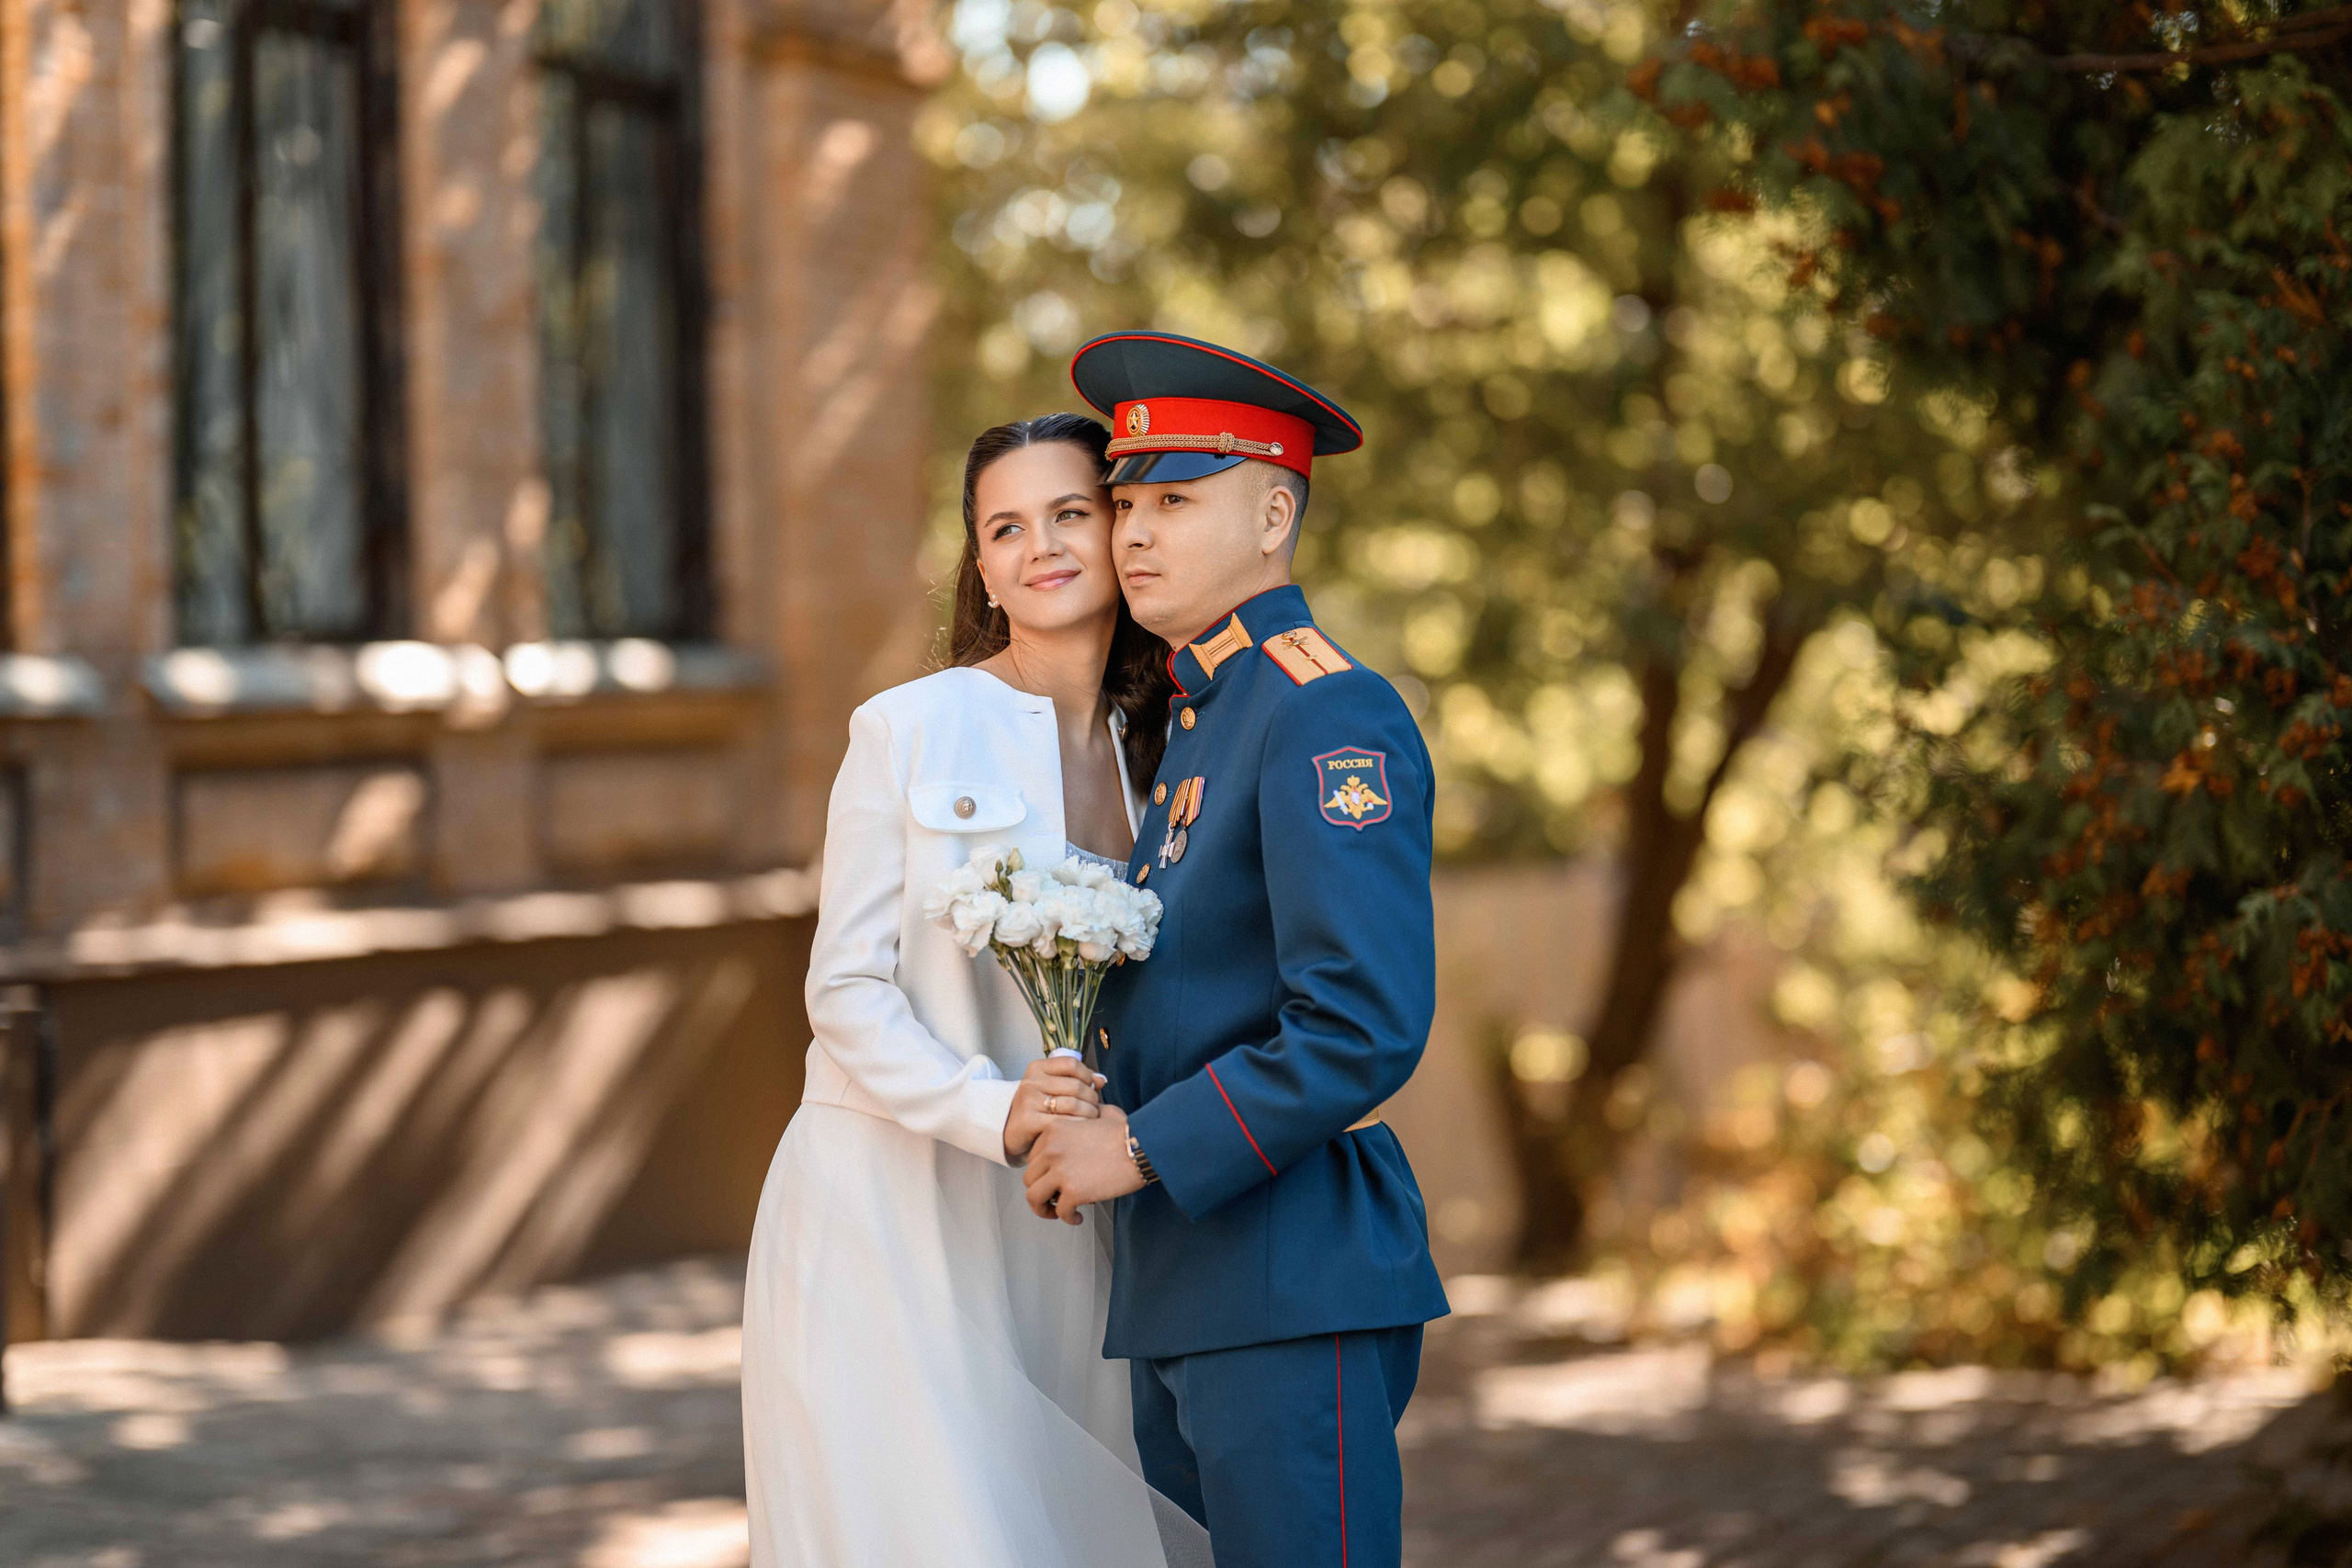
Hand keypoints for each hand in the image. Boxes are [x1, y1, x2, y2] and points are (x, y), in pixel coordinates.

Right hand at [1003, 1054, 1105, 1163]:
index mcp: (1037, 1068)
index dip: (1088, 1075)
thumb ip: (1077, 1080)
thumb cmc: (1037, 1107)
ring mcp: (1029, 1101)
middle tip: (1095, 1107)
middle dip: (1092, 1098)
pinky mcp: (1029, 1120)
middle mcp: (1031, 1082)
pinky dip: (1078, 1125)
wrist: (1009, 1129)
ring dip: (1089, 1113)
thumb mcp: (1052, 1087)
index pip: (1071, 1064)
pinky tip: (1080, 1130)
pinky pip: (1064, 1122)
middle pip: (1076, 1085)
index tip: (1092, 1087)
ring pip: (1073, 1104)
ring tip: (1091, 1118)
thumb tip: (1101, 1080)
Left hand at [1023, 1103, 1143, 1225]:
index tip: (1054, 1179)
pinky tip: (1079, 1217)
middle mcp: (1051, 1150)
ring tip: (1057, 1213)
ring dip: (1043, 1208)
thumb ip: (1086, 1115)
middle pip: (1029, 1177)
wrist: (1143, 1146)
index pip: (1033, 1158)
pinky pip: (1060, 1212)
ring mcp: (1060, 1172)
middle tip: (1054, 1199)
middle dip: (1041, 1190)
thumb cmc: (1127, 1131)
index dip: (1043, 1172)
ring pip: (1034, 1197)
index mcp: (1053, 1131)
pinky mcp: (1074, 1191)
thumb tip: (1087, 1117)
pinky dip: (1068, 1218)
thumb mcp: (1101, 1113)